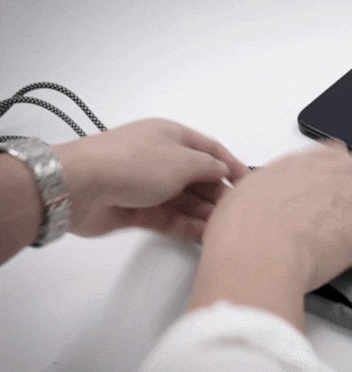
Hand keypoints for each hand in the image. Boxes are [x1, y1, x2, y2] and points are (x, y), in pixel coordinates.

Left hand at [54, 118, 248, 241]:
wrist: (81, 185)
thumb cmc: (135, 163)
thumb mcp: (183, 160)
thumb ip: (209, 167)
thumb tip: (223, 171)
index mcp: (171, 136)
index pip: (210, 149)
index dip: (231, 165)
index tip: (250, 185)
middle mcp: (161, 158)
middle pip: (198, 177)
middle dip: (218, 194)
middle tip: (237, 213)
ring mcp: (147, 185)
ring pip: (185, 201)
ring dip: (204, 213)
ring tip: (224, 229)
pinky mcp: (136, 210)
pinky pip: (169, 218)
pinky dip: (187, 226)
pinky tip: (204, 236)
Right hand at [189, 141, 351, 329]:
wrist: (256, 251)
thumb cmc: (242, 227)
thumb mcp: (245, 192)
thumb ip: (267, 190)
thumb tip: (266, 200)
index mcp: (301, 164)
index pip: (333, 153)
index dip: (336, 168)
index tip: (332, 180)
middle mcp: (330, 177)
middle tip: (349, 206)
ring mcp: (351, 203)